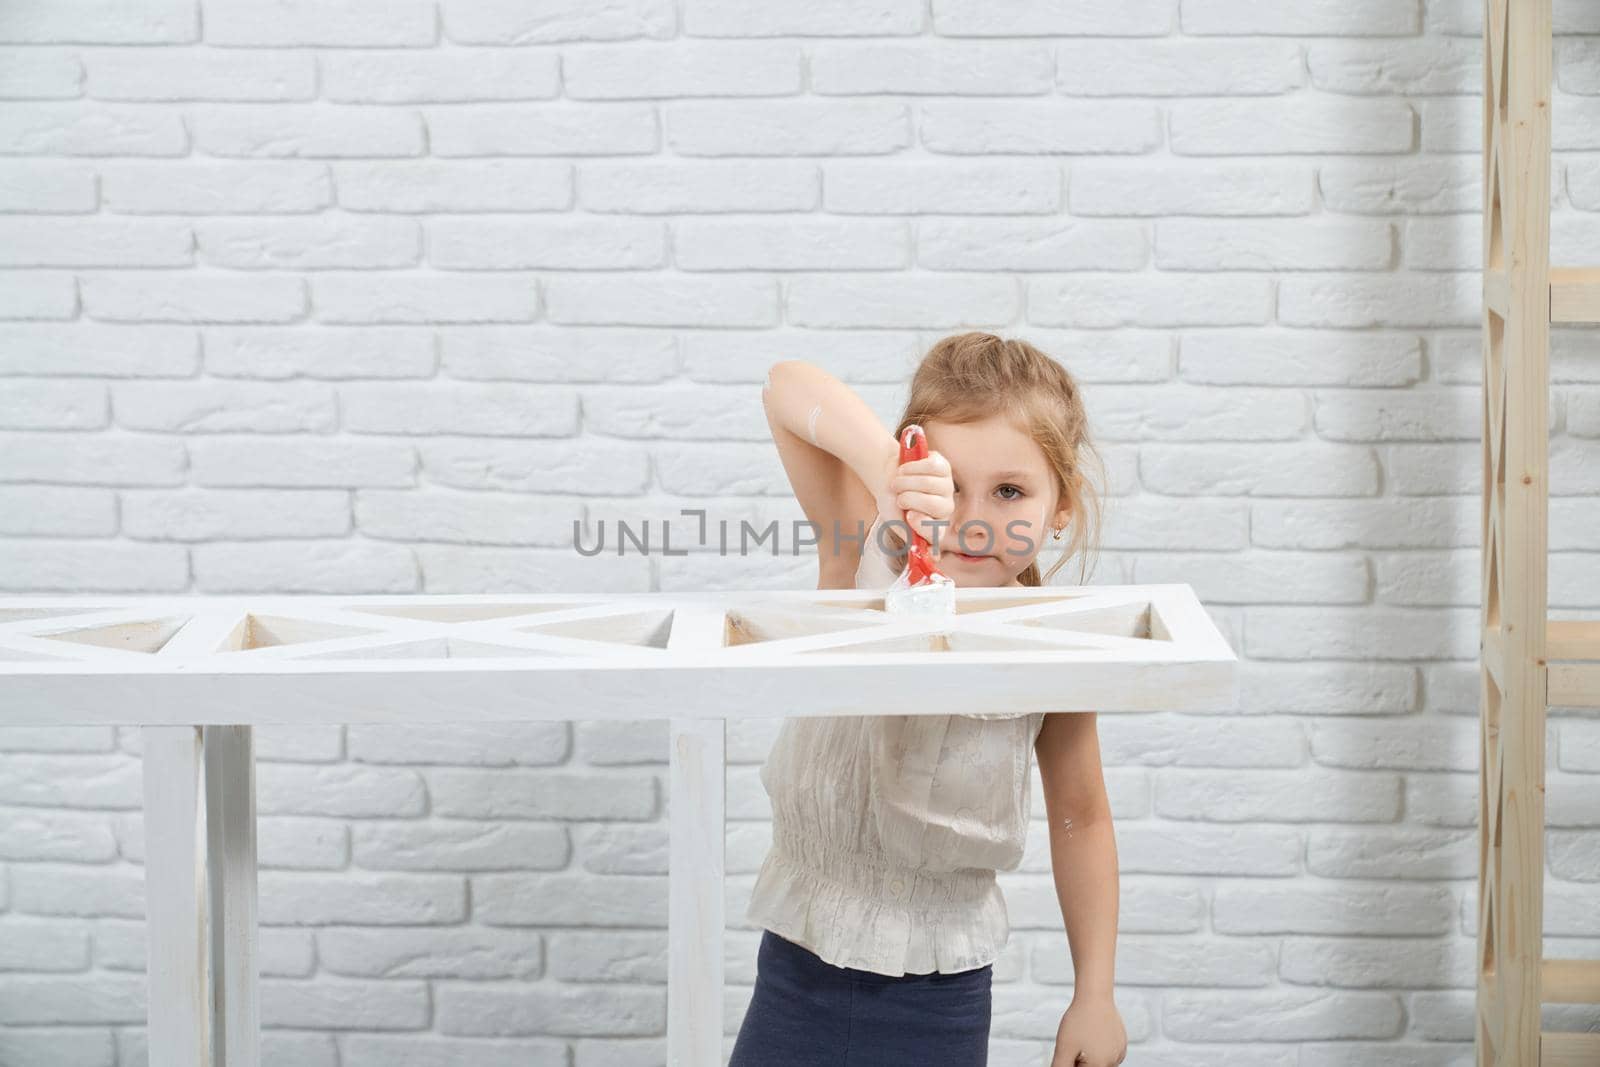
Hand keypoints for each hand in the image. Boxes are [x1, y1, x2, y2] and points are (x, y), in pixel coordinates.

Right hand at [875, 441, 953, 556]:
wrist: (886, 475)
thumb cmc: (891, 501)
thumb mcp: (894, 522)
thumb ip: (910, 537)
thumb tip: (933, 556)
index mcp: (934, 527)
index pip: (937, 533)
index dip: (923, 524)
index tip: (909, 515)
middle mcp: (944, 508)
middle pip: (935, 505)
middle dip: (909, 498)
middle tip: (898, 497)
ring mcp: (946, 486)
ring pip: (930, 483)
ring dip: (905, 481)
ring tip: (897, 482)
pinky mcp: (943, 467)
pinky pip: (930, 467)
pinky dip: (911, 468)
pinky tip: (905, 470)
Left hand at [1050, 993, 1126, 1066]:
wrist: (1095, 996)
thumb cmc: (1079, 1020)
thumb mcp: (1063, 1048)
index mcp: (1099, 1066)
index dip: (1071, 1061)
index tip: (1069, 1050)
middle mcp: (1113, 1062)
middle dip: (1080, 1059)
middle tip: (1075, 1041)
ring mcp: (1119, 1053)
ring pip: (1100, 1061)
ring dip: (1089, 1054)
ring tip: (1083, 1035)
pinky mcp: (1122, 1043)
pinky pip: (1108, 1052)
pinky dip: (1099, 1047)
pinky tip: (1092, 1033)